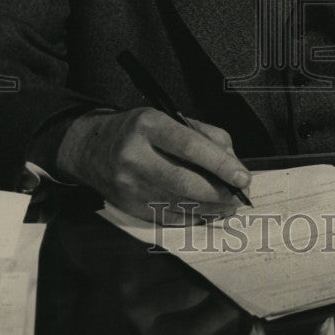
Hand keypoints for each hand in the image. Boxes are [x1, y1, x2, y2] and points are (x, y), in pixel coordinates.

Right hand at [56, 107, 250, 221]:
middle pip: (185, 182)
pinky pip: (168, 217)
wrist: (92, 148)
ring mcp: (129, 184)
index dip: (220, 164)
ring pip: (179, 204)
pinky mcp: (129, 206)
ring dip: (211, 208)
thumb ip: (205, 136)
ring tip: (229, 205)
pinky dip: (193, 217)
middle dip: (219, 192)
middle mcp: (135, 155)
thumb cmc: (139, 130)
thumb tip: (232, 163)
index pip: (190, 146)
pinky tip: (208, 212)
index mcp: (148, 125)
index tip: (242, 176)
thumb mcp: (169, 118)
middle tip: (239, 195)